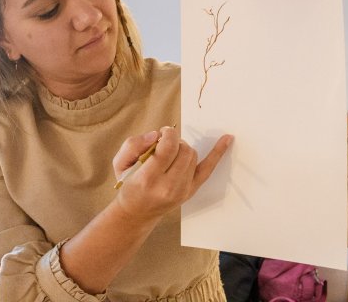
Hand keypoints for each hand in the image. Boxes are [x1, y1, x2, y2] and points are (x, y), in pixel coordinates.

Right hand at [113, 127, 232, 221]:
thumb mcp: (120, 163)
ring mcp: (183, 190)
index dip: (168, 134)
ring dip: (183, 147)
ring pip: (192, 155)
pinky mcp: (191, 190)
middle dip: (175, 141)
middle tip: (164, 144)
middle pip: (183, 150)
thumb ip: (134, 144)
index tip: (162, 133)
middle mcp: (169, 187)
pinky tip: (227, 139)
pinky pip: (208, 169)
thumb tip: (157, 135)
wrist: (137, 213)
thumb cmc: (128, 185)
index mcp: (149, 178)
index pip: (168, 148)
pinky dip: (218, 153)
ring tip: (170, 152)